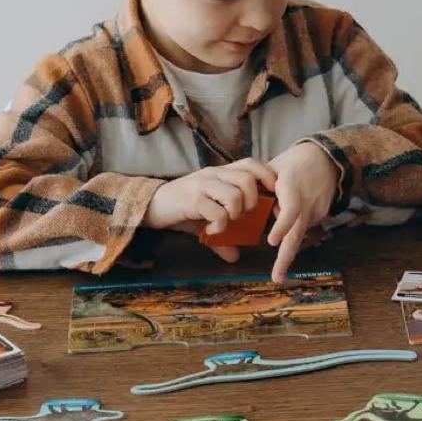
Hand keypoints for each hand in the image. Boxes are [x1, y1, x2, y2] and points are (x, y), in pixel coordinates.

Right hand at [145, 158, 280, 260]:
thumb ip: (222, 234)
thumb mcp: (204, 217)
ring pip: (235, 195)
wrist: (150, 205)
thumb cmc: (181, 209)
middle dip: (252, 201)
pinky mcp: (192, 199)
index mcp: (220, 173)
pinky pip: (217, 212)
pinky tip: (211, 231)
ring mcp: (202, 185)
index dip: (266, 176)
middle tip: (241, 216)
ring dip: (236, 214)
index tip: (271, 194)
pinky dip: (220, 225)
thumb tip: (234, 257)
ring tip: (225, 223)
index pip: (250, 163)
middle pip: (247, 180)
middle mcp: (213, 174)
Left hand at [264, 141, 341, 280]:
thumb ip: (261, 186)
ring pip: (298, 234)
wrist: (327, 158)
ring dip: (287, 250)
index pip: (290, 210)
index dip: (281, 226)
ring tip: (278, 272)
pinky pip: (304, 227)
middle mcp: (306, 204)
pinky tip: (287, 237)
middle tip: (277, 277)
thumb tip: (243, 203)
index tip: (272, 241)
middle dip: (286, 258)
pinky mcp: (321, 215)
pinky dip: (294, 234)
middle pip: (297, 233)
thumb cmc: (295, 162)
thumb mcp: (274, 167)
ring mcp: (316, 211)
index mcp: (292, 189)